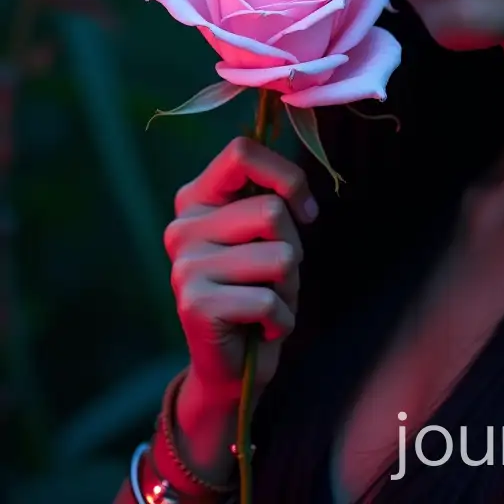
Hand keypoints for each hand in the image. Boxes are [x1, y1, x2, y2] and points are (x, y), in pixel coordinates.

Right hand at [164, 136, 319, 408]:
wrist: (232, 366)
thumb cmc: (258, 290)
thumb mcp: (268, 236)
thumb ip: (272, 199)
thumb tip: (294, 181)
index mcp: (197, 198)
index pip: (242, 152)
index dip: (286, 176)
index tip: (305, 212)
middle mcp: (183, 226)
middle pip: (272, 211)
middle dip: (293, 249)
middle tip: (274, 278)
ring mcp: (185, 264)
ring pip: (280, 255)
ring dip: (288, 286)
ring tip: (265, 302)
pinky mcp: (194, 302)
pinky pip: (270, 299)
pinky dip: (280, 319)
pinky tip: (258, 328)